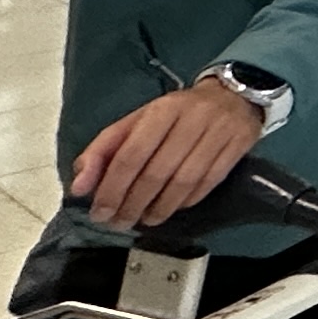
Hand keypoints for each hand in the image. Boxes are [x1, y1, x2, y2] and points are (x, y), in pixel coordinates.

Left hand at [69, 82, 263, 230]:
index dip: (112, 188)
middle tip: (119, 223)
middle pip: (156, 172)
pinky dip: (185, 202)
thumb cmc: (176, 113)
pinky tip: (170, 209)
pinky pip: (207, 184)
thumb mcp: (136, 122)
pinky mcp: (238, 147)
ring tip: (143, 220)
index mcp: (161, 110)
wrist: (232, 95)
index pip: (131, 155)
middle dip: (133, 204)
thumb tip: (79, 187)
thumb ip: (103, 151)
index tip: (99, 213)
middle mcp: (191, 120)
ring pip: (183, 182)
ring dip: (159, 209)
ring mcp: (218, 133)